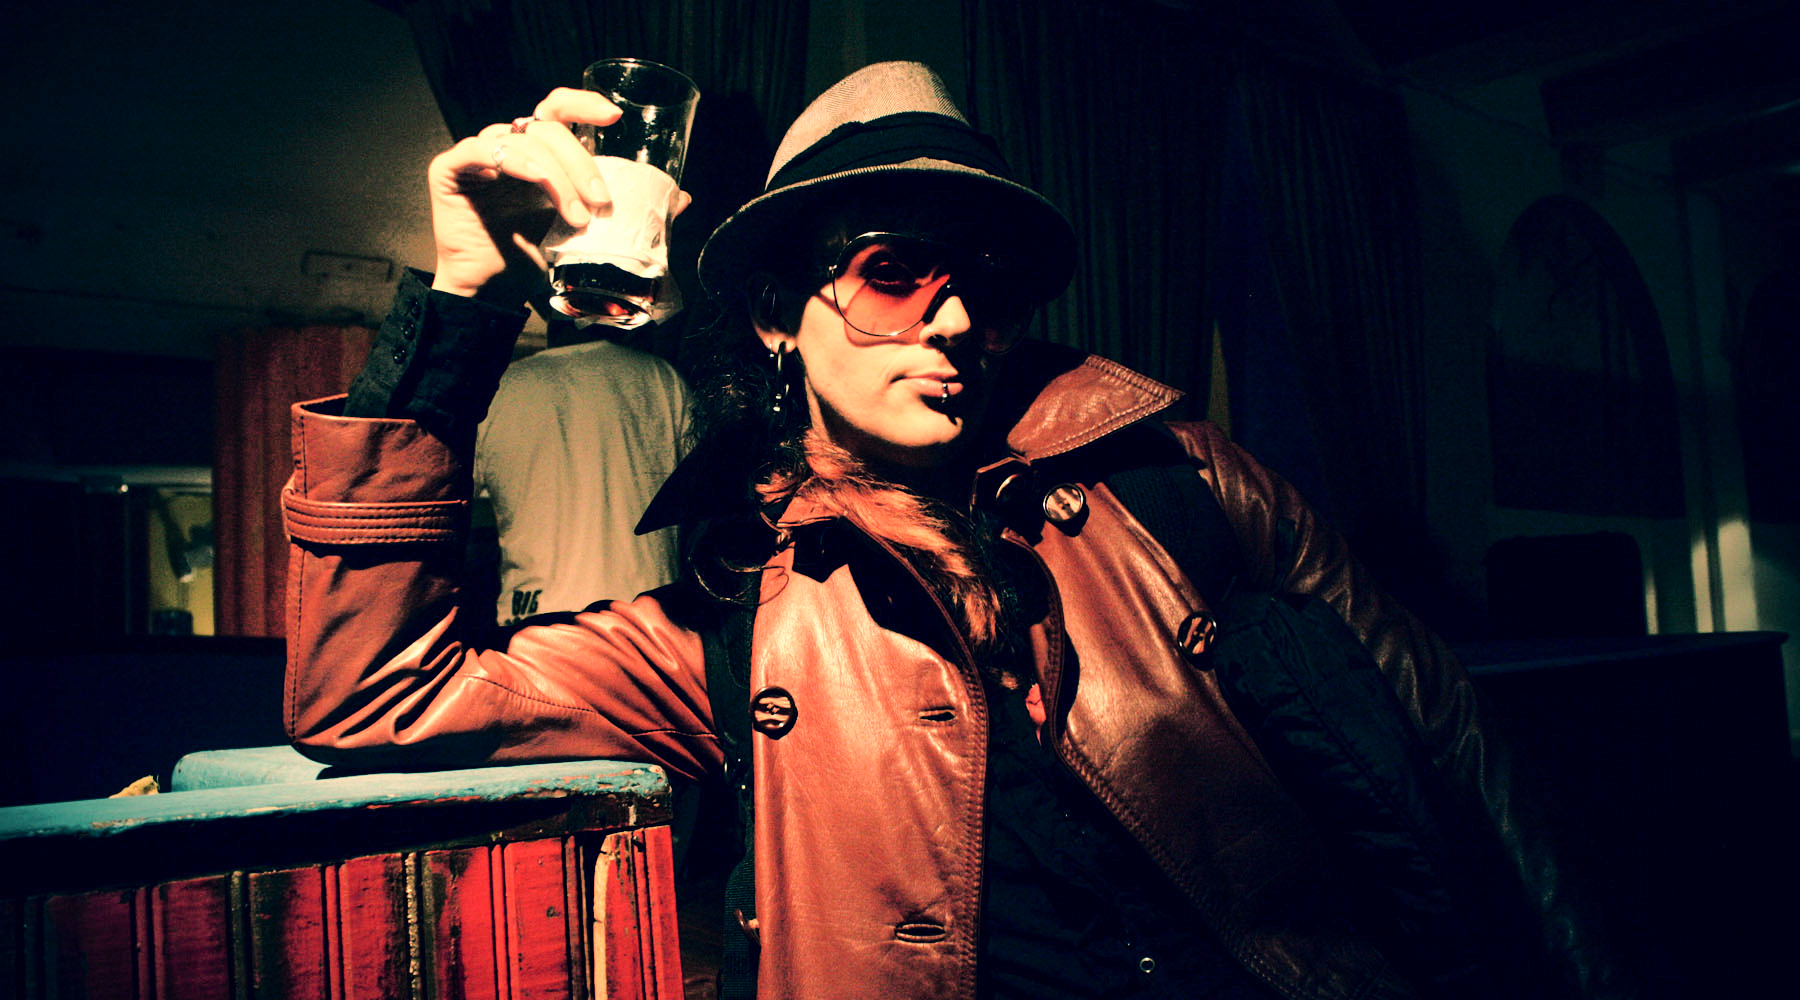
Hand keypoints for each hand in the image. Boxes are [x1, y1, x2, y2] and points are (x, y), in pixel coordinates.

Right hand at [425, 88, 691, 306]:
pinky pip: (478, 151)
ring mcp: (477, 155)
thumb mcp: (585, 233)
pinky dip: (511, 164)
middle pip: (548, 129)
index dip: (584, 105)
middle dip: (581, 162)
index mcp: (538, 153)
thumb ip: (625, 212)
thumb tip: (681, 199)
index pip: (558, 110)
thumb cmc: (533, 260)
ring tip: (575, 216)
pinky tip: (529, 183)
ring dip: (555, 175)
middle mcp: (508, 146)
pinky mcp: (449, 168)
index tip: (614, 117)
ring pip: (521, 140)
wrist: (490, 294)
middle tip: (600, 200)